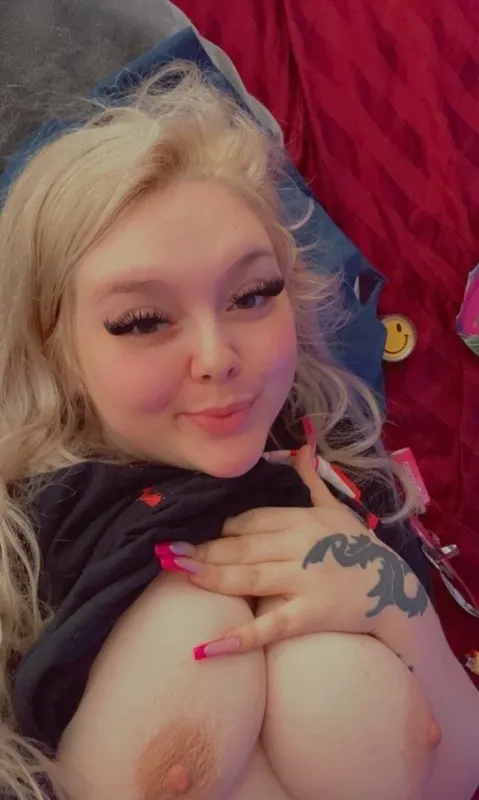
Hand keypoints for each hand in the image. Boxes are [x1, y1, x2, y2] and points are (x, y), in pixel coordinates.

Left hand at [156, 445, 428, 658]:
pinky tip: (206, 647)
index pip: (251, 521)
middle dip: (203, 550)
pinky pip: (270, 626)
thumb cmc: (359, 547)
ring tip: (177, 573)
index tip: (198, 536)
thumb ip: (312, 479)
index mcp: (301, 520)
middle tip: (167, 553)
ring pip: (249, 578)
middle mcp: (299, 546)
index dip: (222, 530)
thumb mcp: (337, 508)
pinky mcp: (310, 614)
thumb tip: (301, 447)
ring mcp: (304, 580)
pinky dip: (239, 638)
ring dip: (211, 576)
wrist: (394, 590)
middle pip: (242, 547)